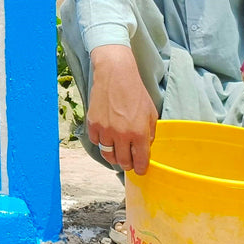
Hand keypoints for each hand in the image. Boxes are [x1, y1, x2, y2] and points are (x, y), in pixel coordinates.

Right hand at [86, 45, 156, 174]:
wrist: (115, 73)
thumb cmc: (135, 91)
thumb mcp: (151, 113)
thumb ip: (150, 132)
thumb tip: (146, 146)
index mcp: (139, 133)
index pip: (140, 161)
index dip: (141, 168)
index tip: (141, 169)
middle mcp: (121, 134)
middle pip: (123, 161)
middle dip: (128, 164)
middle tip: (129, 161)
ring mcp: (105, 130)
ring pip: (108, 154)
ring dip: (113, 155)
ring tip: (117, 151)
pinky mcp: (92, 123)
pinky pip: (96, 142)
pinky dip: (101, 142)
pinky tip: (106, 136)